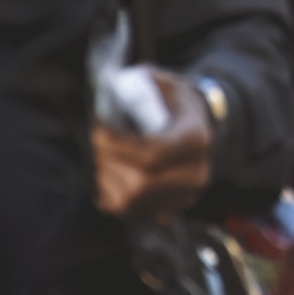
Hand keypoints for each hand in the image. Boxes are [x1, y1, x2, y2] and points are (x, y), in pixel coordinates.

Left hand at [92, 68, 213, 221]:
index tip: (99, 132)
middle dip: (109, 164)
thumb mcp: (164, 82)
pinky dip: (111, 195)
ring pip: (131, 201)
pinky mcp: (169, 211)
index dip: (118, 146)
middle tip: (96, 145)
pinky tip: (112, 173)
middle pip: (141, 183)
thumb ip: (142, 81)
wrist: (196, 127)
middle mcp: (197, 173)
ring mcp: (184, 196)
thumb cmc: (174, 104)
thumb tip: (111, 83)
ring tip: (103, 158)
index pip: (154, 154)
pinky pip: (129, 213)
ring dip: (107, 180)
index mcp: (197, 139)